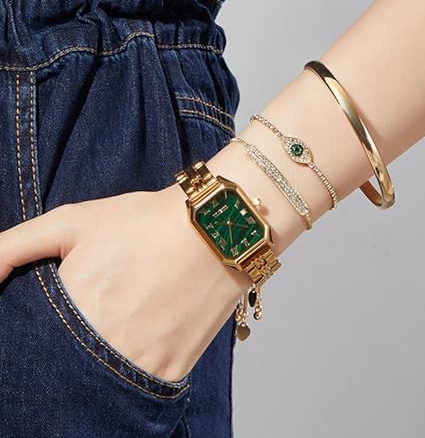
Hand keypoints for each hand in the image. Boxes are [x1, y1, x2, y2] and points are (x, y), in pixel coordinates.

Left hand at [0, 185, 251, 381]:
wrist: (216, 228)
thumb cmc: (145, 221)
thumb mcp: (73, 221)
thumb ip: (14, 246)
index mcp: (70, 310)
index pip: (26, 353)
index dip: (28, 348)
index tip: (44, 335)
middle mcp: (102, 346)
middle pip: (61, 375)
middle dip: (61, 360)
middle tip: (88, 328)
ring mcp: (140, 364)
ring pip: (98, 389)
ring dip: (95, 371)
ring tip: (112, 334)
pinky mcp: (172, 371)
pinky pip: (139, 391)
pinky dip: (129, 377)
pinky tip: (136, 343)